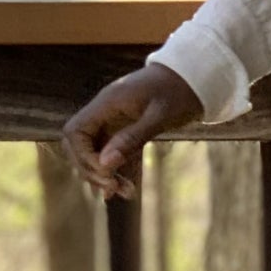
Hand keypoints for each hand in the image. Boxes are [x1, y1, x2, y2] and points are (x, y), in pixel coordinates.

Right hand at [61, 64, 202, 201]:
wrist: (195, 77)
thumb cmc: (179, 91)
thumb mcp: (160, 116)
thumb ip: (132, 138)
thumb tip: (105, 164)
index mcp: (107, 103)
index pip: (75, 133)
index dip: (84, 157)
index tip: (107, 173)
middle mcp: (104, 112)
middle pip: (79, 145)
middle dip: (92, 169)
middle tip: (115, 187)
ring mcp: (113, 120)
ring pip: (95, 152)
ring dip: (106, 174)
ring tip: (127, 193)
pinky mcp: (125, 129)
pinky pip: (112, 153)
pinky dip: (117, 170)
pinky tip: (127, 189)